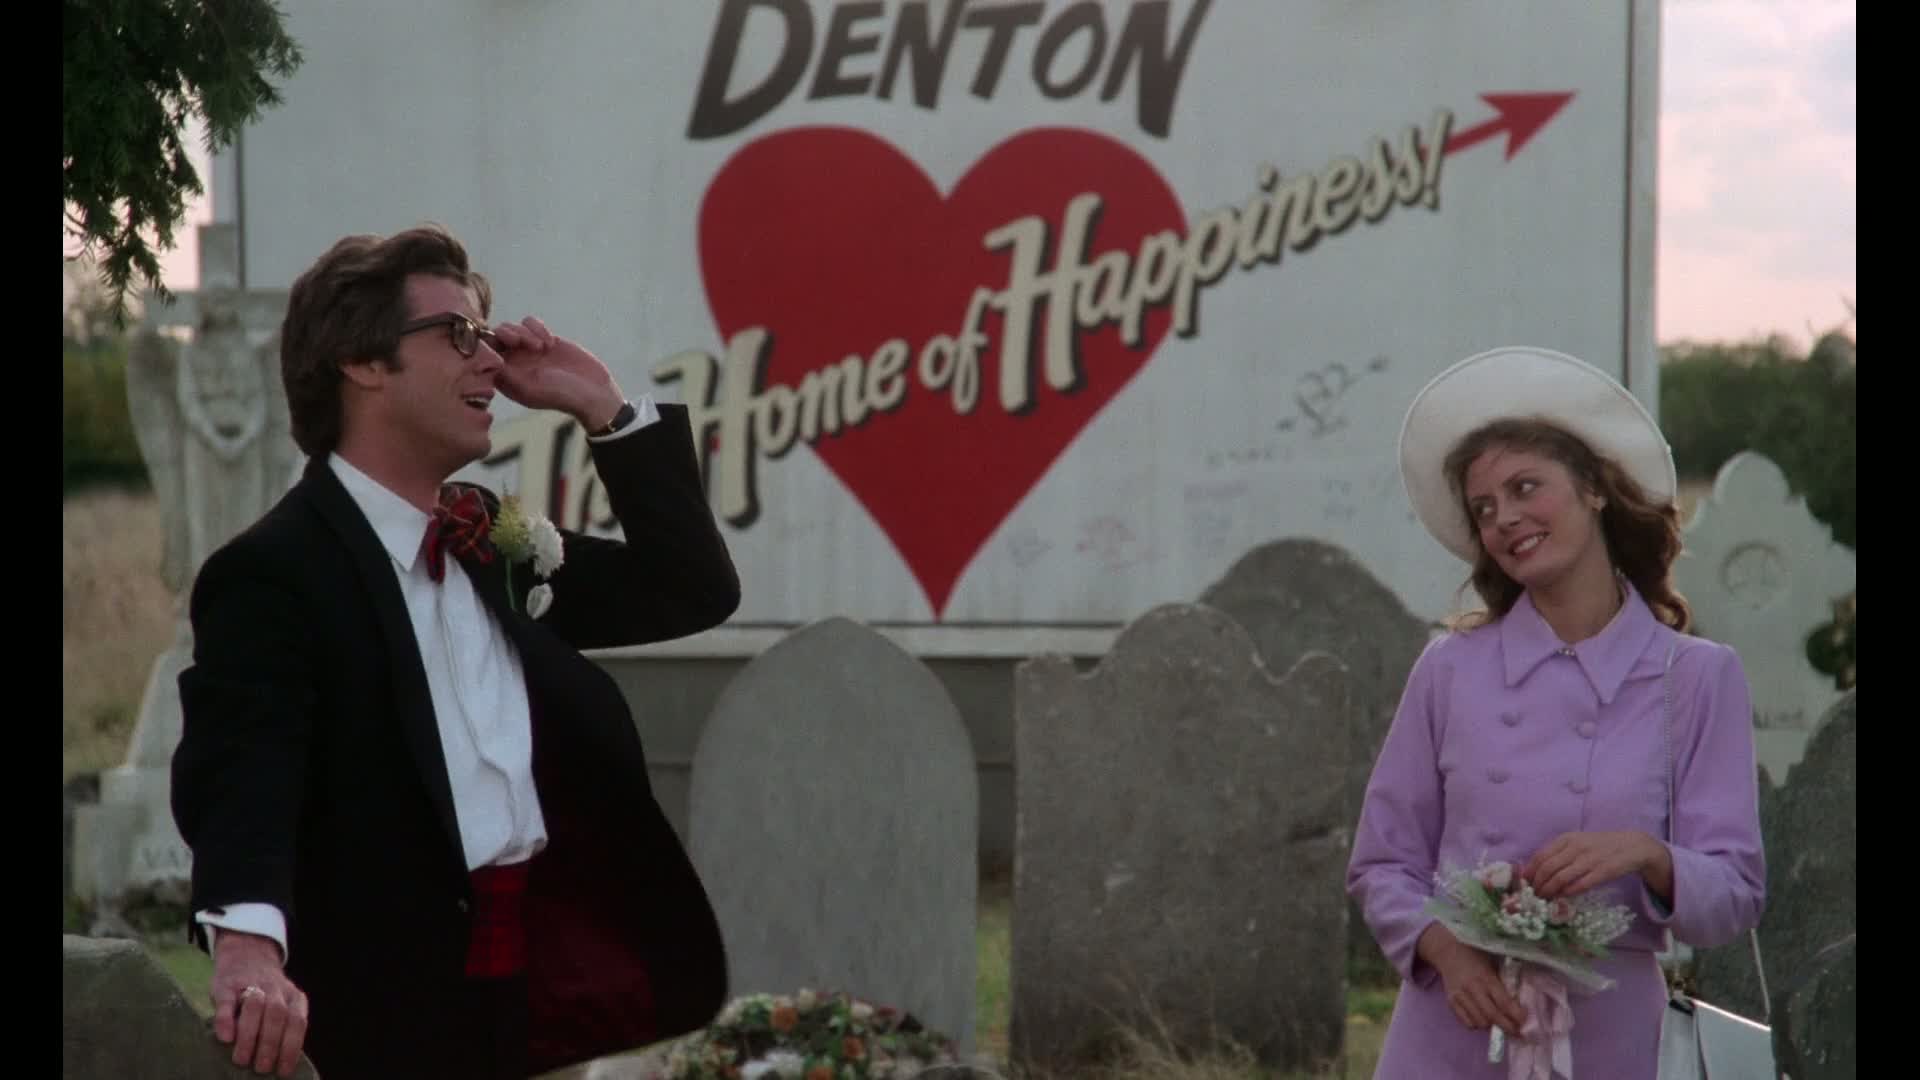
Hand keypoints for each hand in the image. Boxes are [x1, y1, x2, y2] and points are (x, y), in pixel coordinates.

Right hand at [209, 930, 308, 1076]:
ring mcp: (251, 984)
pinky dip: (226, 1020)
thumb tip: (282, 1063)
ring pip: (255, 1007)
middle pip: (277, 1015)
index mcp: (293, 996)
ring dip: (249, 1035)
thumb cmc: (267, 992)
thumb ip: (285, 1025)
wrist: (247, 953)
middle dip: (270, 1045)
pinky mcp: (227, 984)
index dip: (291, 1047)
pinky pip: (228, 1001)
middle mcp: (276, 989)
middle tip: (262, 1068)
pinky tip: (225, 1038)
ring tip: (242, 1060)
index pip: (297, 1022)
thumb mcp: (284, 1003)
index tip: (284, 1070)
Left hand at [490, 316, 625, 429]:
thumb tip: (488, 356)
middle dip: (507, 334)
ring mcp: (528, 350)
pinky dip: (537, 327)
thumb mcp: (530, 387)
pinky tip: (549, 342)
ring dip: (524, 331)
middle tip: (521, 342)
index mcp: (505, 378)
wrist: (593, 392)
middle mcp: (513, 363)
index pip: (484, 354)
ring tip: (541, 346)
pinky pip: (530, 322)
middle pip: (495, 336)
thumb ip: (506, 372)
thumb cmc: (561, 395)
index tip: (505, 347)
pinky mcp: (544, 340)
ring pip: (512, 326)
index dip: (489, 345)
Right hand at [1420, 923, 1527, 1034]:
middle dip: (1508, 1027)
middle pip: (1492, 1016)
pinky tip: (1482, 1017)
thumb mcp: (1493, 965)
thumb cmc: (1476, 956)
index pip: (1503, 1002)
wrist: (1448, 951)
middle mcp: (1472, 988)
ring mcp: (1459, 996)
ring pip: (1479, 1022)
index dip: (1516, 1015)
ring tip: (1498, 1021)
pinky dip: (1477, 1024)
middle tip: (1517, 1031)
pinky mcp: (1451, 1002)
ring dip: (1492, 1025)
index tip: (1525, 1021)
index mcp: (1485, 977)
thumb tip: (1519, 1005)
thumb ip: (1503, 983)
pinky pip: (1466, 1022)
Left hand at [1522, 830, 1660, 899]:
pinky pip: (1580, 884)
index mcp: (1567, 839)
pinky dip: (1568, 893)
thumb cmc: (1600, 845)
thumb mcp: (1577, 842)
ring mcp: (1590, 859)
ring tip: (1544, 899)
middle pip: (1548, 868)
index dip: (1530, 871)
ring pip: (1561, 878)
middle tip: (1533, 895)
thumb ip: (1559, 853)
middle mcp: (1576, 847)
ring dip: (1550, 891)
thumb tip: (1536, 870)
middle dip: (1537, 884)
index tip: (1524, 883)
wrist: (1632, 846)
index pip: (1540, 856)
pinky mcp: (1603, 872)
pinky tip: (1563, 898)